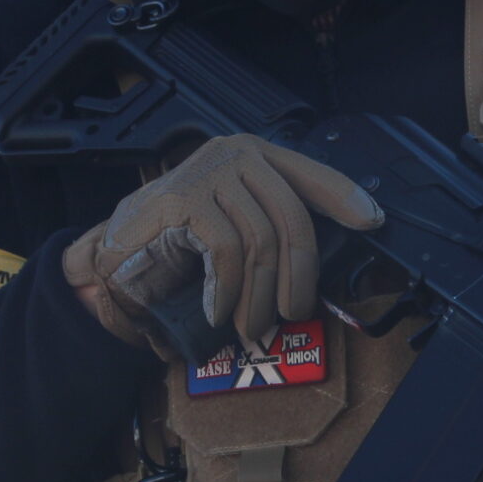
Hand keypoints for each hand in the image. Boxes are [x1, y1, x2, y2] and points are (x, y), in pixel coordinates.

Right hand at [63, 134, 382, 352]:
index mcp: (252, 156)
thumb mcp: (232, 228)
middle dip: (299, 276)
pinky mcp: (183, 198)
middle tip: (292, 314)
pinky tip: (218, 311)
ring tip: (251, 327)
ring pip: (260, 241)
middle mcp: (234, 155)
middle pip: (291, 218)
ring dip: (259, 296)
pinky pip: (226, 251)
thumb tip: (315, 269)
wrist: (110, 250)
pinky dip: (227, 290)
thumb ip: (268, 230)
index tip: (372, 222)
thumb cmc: (176, 244)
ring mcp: (207, 172)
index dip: (344, 197)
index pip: (311, 174)